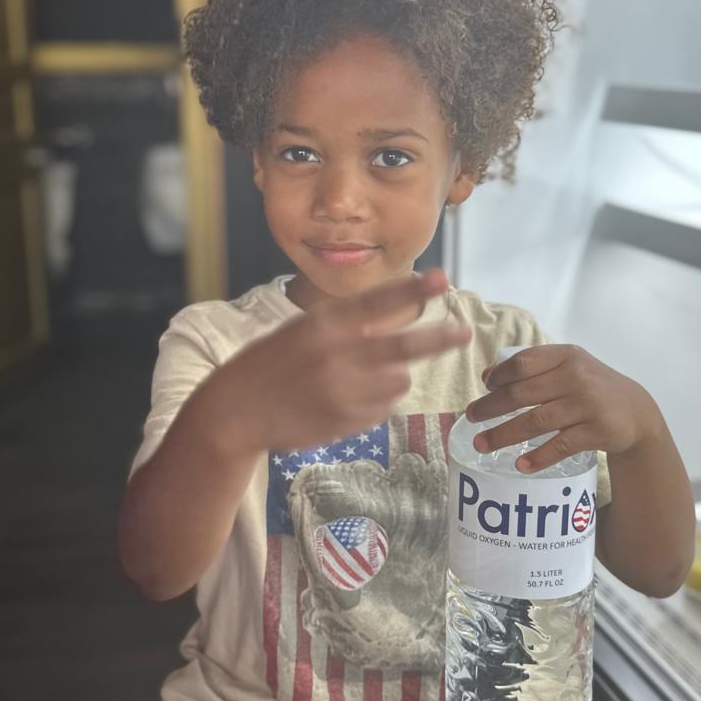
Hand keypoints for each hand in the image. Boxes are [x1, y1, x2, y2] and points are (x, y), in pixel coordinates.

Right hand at [209, 269, 471, 457]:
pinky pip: (384, 408)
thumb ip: (349, 323)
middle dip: (440, 338)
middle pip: (404, 345)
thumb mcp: (304, 330)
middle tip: (463, 332)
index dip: (414, 290)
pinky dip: (377, 402)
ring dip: (396, 375)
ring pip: (400, 380)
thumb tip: (405, 313)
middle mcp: (337, 355)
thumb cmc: (272, 363)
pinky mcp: (347, 421)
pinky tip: (347, 399)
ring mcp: (343, 391)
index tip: (442, 279)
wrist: (237, 410)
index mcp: (324, 324)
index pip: (378, 302)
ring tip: (366, 376)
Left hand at [463, 344, 662, 474]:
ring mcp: (587, 405)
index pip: (524, 362)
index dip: (499, 376)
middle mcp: (576, 377)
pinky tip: (520, 465)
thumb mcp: (566, 367)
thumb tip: (488, 376)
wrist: (636, 411)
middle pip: (522, 393)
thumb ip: (531, 368)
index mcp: (566, 356)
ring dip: (504, 435)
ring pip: (536, 421)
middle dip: (490, 407)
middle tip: (470, 417)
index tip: (484, 387)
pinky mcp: (596, 431)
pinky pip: (560, 446)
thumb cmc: (590, 387)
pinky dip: (538, 457)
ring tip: (481, 444)